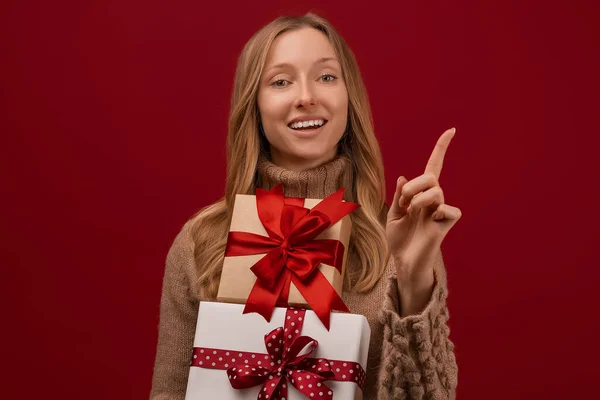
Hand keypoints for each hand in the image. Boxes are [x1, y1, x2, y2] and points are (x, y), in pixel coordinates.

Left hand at [386, 128, 461, 286]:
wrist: (403, 261)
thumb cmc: (400, 239)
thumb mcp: (392, 214)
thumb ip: (398, 196)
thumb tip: (403, 178)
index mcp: (421, 194)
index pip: (434, 166)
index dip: (441, 148)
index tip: (452, 130)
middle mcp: (433, 199)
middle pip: (430, 176)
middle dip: (413, 186)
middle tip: (404, 203)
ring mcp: (441, 210)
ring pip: (436, 190)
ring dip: (418, 199)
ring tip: (412, 213)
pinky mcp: (447, 223)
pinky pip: (449, 209)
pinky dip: (438, 212)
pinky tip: (432, 221)